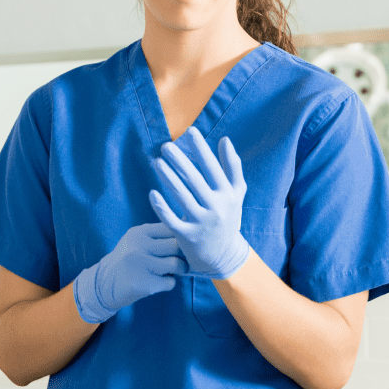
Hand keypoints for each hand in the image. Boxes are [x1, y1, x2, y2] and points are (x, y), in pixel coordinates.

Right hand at [73, 222, 188, 323]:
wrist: (103, 284)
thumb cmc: (128, 259)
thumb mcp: (137, 240)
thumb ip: (158, 234)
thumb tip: (186, 226)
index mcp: (139, 232)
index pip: (170, 227)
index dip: (181, 236)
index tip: (182, 243)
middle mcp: (139, 246)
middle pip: (176, 245)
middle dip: (184, 253)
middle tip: (183, 259)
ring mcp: (140, 265)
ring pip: (176, 264)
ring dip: (180, 269)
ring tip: (175, 270)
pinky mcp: (143, 284)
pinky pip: (170, 282)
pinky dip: (169, 283)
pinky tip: (160, 281)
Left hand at [148, 126, 250, 279]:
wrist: (224, 256)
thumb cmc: (228, 218)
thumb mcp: (236, 194)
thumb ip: (233, 167)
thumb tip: (225, 140)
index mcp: (228, 195)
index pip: (213, 168)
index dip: (201, 149)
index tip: (190, 131)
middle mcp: (216, 208)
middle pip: (194, 179)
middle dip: (179, 160)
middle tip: (166, 146)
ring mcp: (201, 223)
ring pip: (181, 196)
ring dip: (167, 177)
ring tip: (157, 161)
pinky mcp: (187, 236)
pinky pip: (171, 219)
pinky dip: (161, 206)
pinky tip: (152, 192)